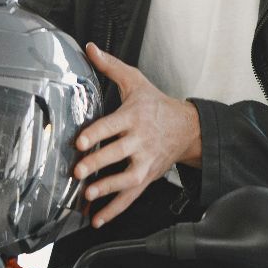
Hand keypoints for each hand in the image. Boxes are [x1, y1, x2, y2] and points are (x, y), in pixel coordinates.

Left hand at [73, 44, 201, 227]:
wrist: (188, 128)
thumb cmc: (157, 104)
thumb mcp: (136, 82)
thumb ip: (111, 66)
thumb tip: (89, 48)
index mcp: (134, 116)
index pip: (113, 125)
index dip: (97, 134)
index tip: (81, 141)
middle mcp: (140, 140)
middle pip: (117, 153)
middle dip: (98, 162)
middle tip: (79, 170)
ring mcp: (145, 161)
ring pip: (126, 177)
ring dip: (107, 187)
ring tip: (89, 194)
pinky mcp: (147, 178)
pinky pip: (130, 196)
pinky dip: (114, 209)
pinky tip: (97, 219)